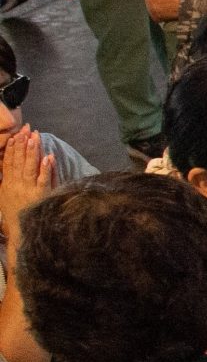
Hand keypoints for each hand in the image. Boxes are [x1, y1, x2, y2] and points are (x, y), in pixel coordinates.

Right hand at [0, 128, 57, 242]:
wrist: (21, 232)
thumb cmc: (15, 213)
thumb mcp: (4, 196)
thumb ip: (6, 179)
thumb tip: (6, 165)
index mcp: (7, 184)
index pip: (8, 162)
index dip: (11, 148)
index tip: (14, 135)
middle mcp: (16, 185)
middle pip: (18, 161)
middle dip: (22, 144)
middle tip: (26, 129)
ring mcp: (28, 190)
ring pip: (30, 167)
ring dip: (32, 152)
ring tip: (34, 137)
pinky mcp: (40, 196)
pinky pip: (43, 180)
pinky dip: (46, 169)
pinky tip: (48, 158)